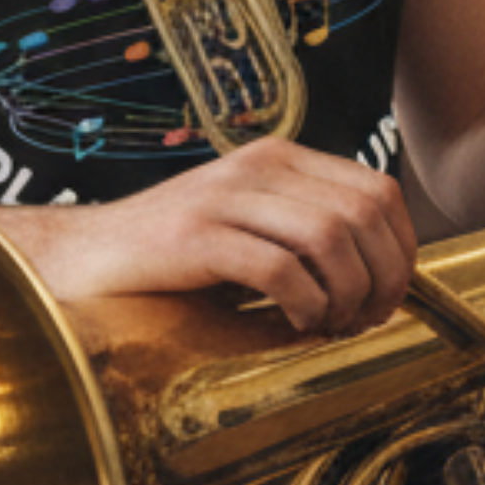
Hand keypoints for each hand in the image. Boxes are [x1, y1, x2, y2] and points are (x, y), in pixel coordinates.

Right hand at [0, 136, 415, 338]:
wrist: (84, 259)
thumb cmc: (175, 257)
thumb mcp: (251, 227)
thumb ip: (307, 233)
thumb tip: (384, 277)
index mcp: (279, 158)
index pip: (378, 190)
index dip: (400, 250)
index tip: (388, 297)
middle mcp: (258, 165)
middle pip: (364, 212)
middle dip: (382, 277)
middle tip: (362, 320)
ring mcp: (225, 196)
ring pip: (330, 236)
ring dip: (346, 295)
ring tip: (327, 324)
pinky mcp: (194, 236)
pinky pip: (279, 268)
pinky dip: (303, 306)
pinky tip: (292, 326)